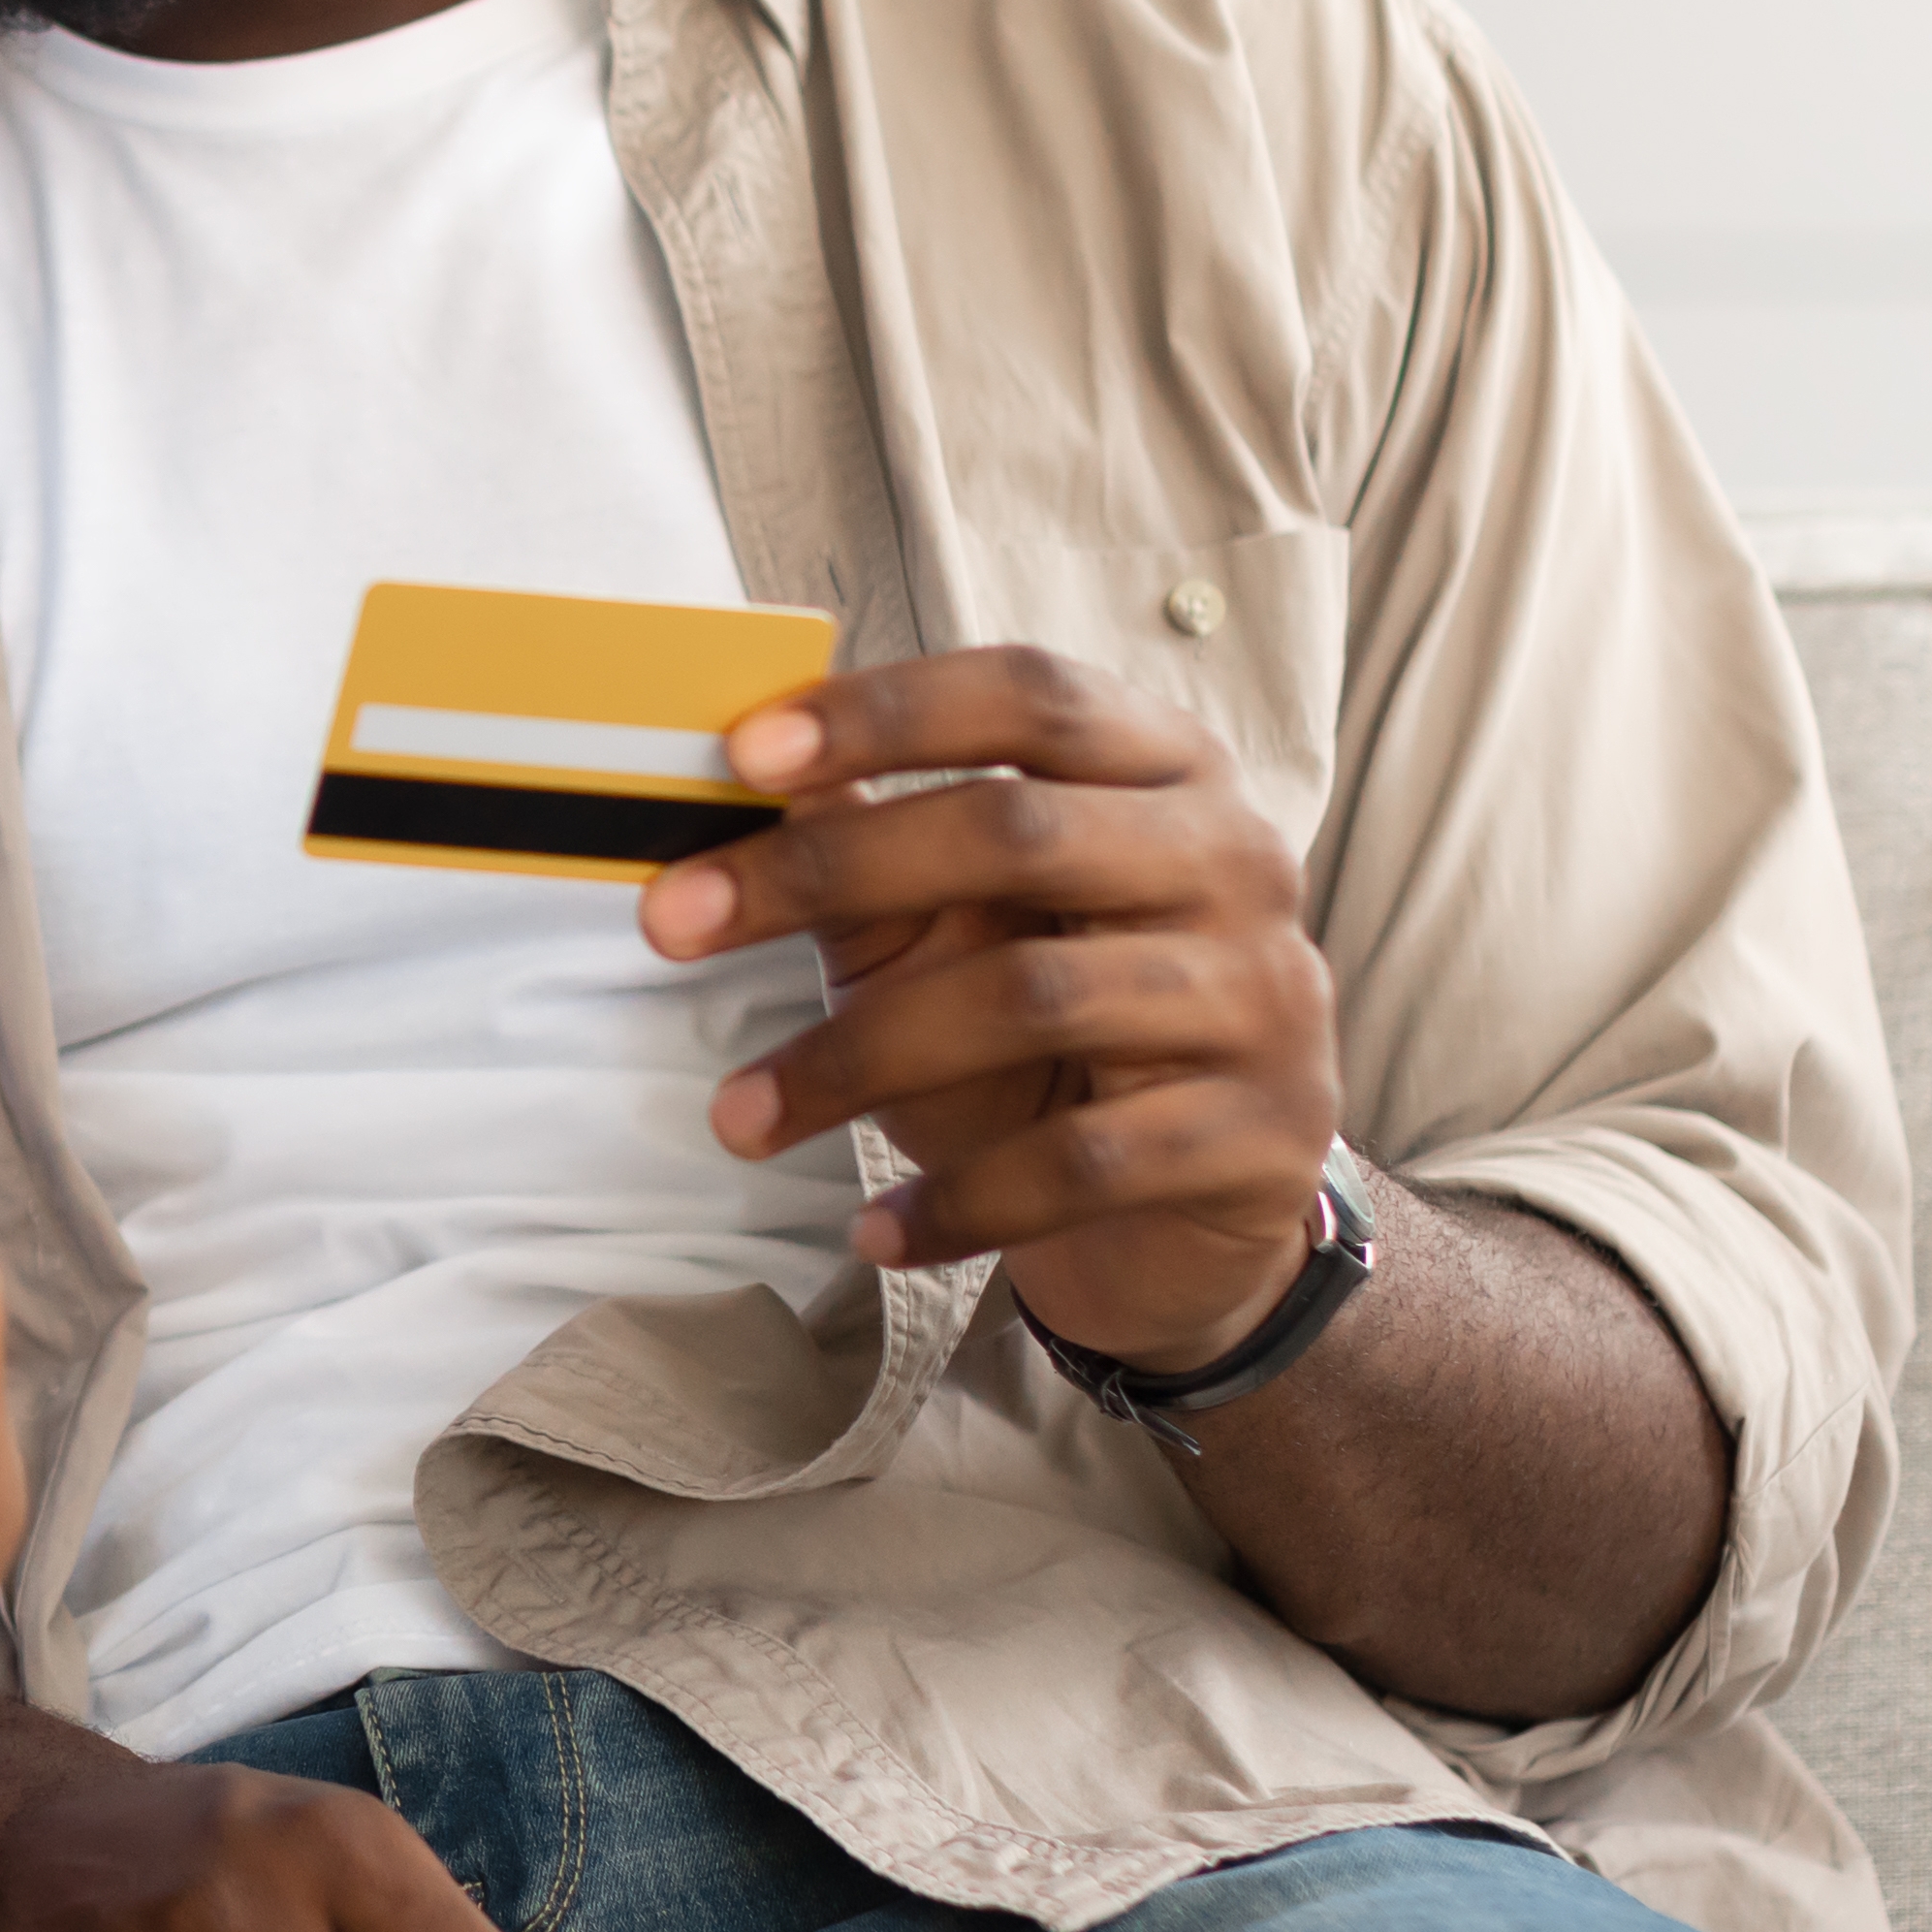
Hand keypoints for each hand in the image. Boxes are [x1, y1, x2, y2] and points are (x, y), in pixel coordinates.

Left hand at [644, 646, 1341, 1376]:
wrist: (1188, 1217)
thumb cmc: (1052, 1043)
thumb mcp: (956, 931)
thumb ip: (867, 846)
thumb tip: (742, 764)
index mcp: (1164, 771)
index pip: (1028, 698)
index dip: (885, 713)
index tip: (742, 752)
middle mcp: (1235, 859)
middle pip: (1016, 833)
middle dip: (825, 873)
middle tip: (669, 924)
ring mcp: (1262, 995)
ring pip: (1029, 1000)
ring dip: (853, 1061)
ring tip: (738, 1117)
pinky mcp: (1263, 1133)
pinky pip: (1082, 1162)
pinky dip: (960, 1200)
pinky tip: (875, 1233)